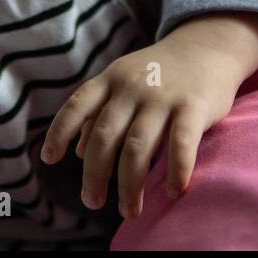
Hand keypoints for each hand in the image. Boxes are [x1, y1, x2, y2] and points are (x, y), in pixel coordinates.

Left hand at [39, 12, 257, 218]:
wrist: (208, 46)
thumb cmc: (159, 71)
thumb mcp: (123, 80)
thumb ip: (98, 111)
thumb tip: (76, 150)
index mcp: (111, 79)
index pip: (77, 105)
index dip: (59, 132)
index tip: (49, 159)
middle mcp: (132, 87)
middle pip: (104, 136)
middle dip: (95, 174)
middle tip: (92, 202)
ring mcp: (163, 96)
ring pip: (137, 147)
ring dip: (129, 185)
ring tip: (129, 211)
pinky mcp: (194, 105)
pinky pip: (181, 144)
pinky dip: (175, 172)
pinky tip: (173, 192)